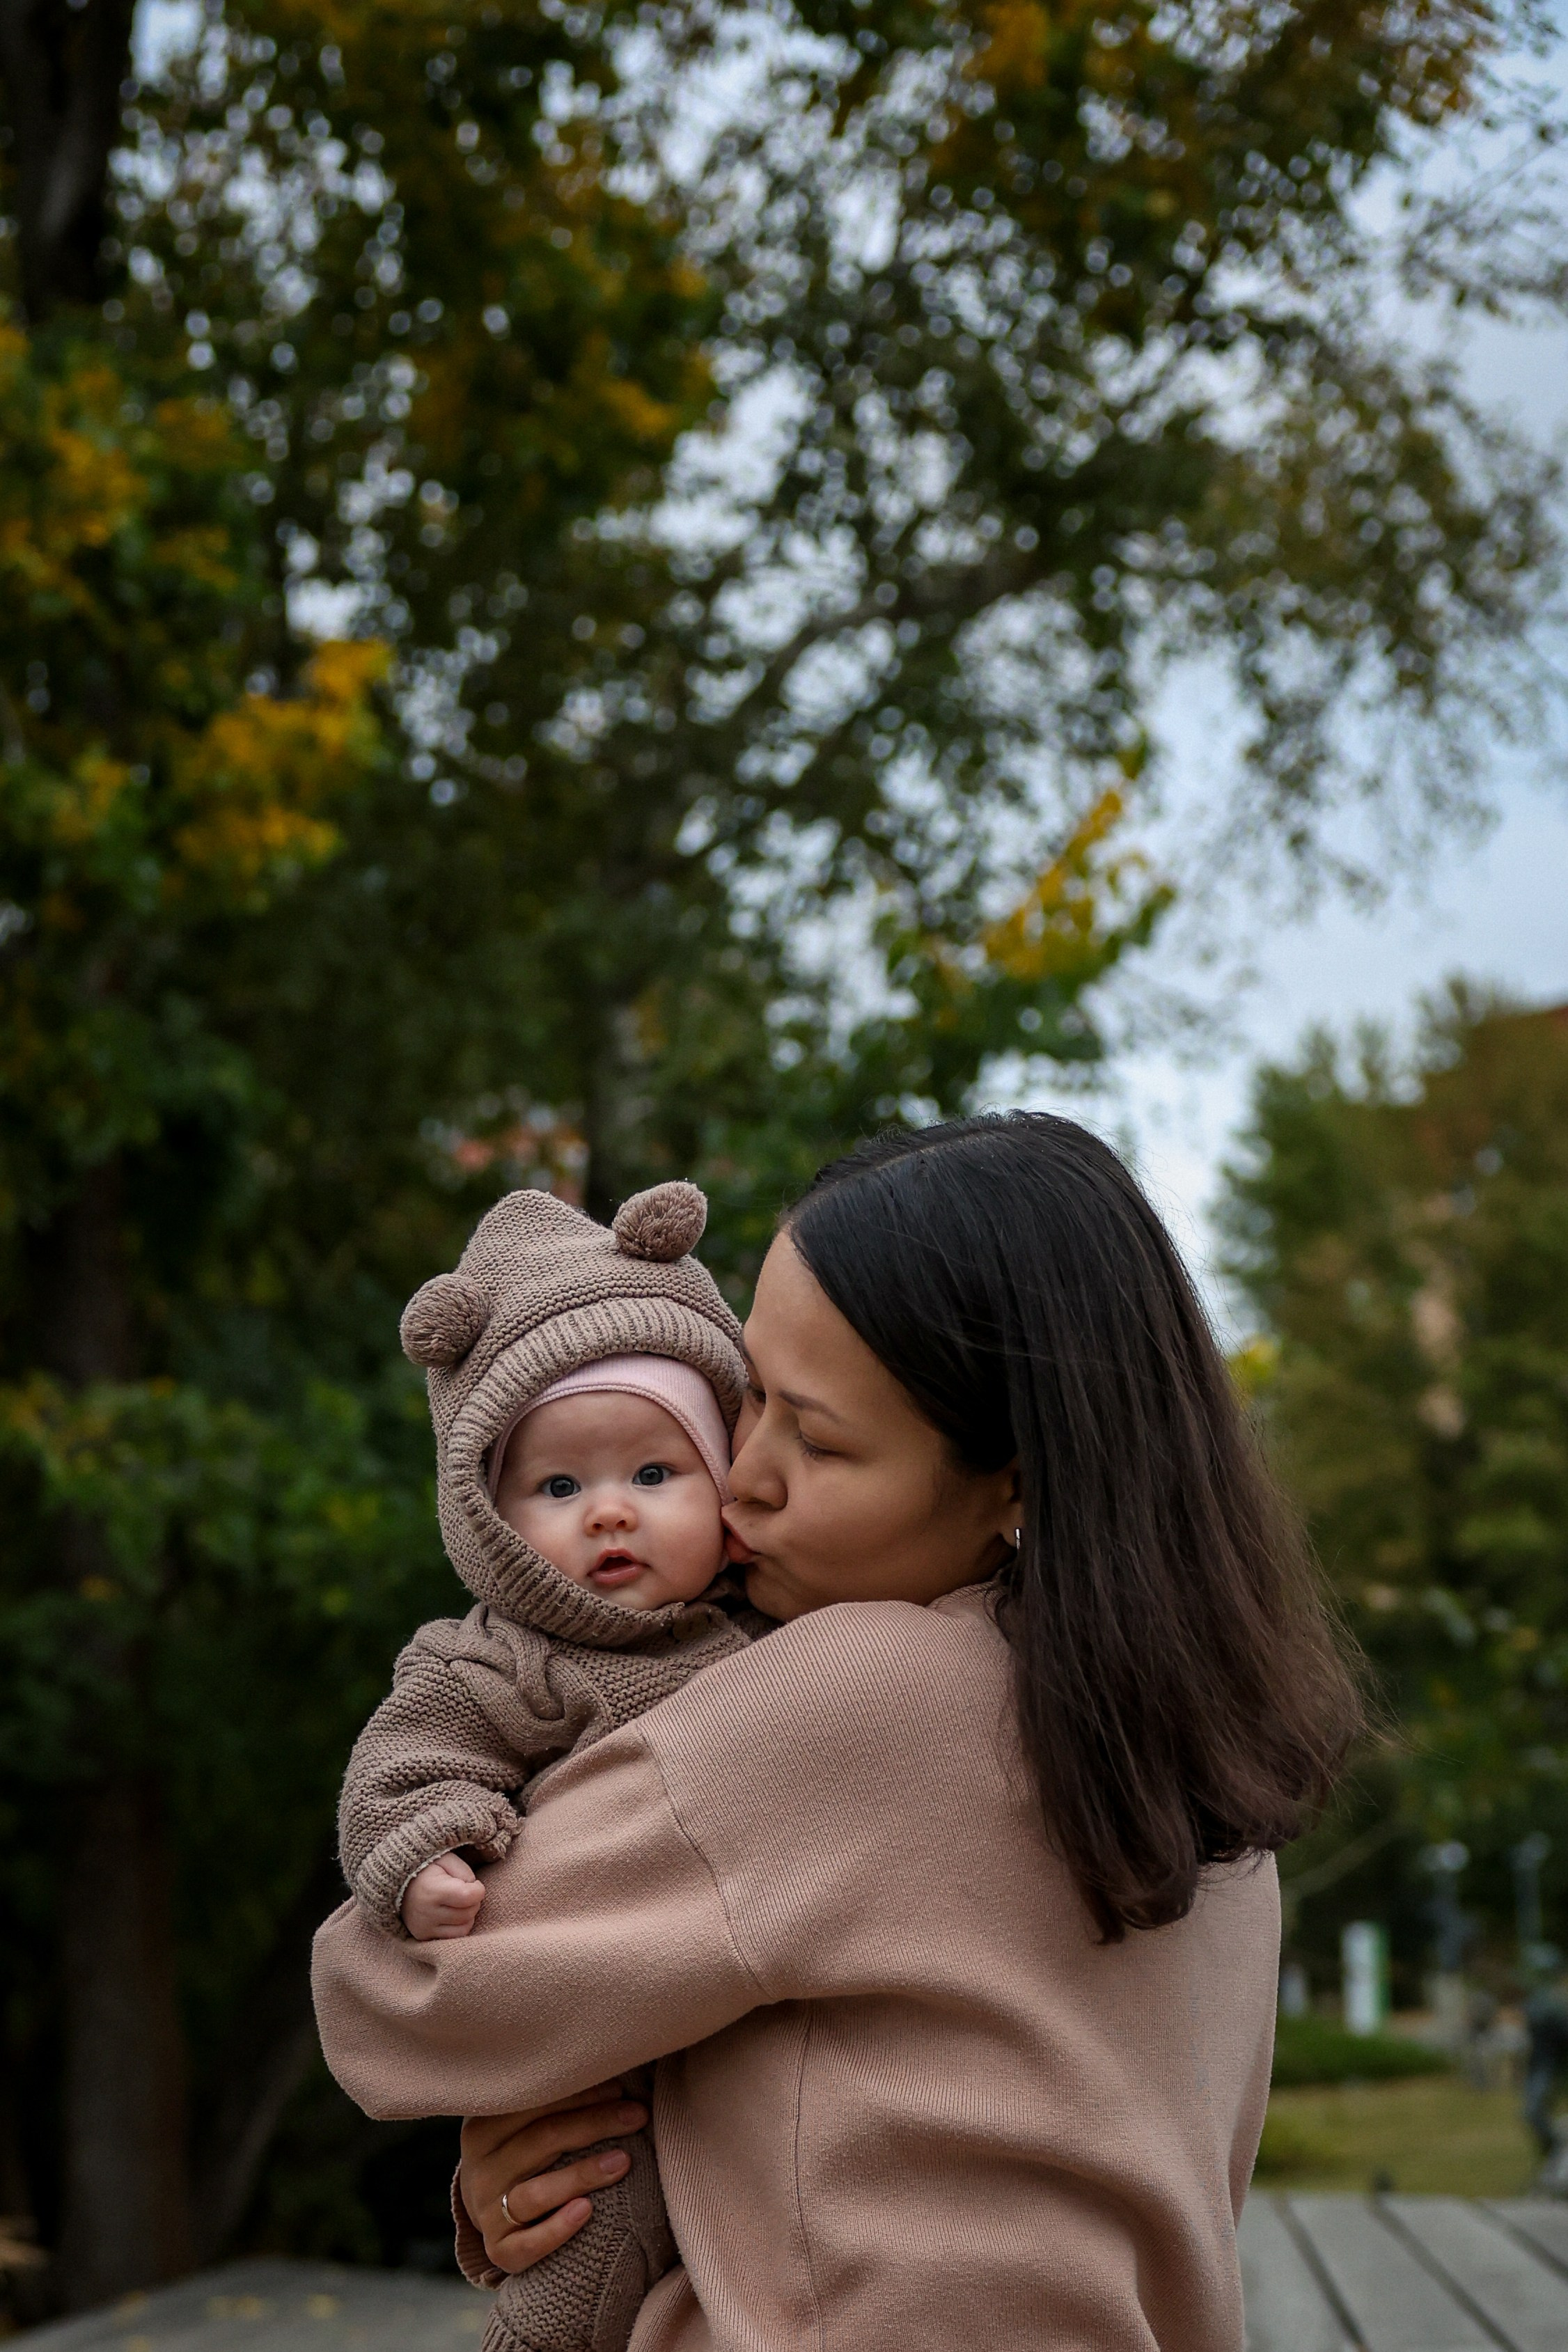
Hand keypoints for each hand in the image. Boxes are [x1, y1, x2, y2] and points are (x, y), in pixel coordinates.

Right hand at [401, 1853, 484, 1939]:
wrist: (398, 1883)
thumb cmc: (427, 1868)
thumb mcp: (446, 1860)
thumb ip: (464, 1872)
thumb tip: (474, 1890)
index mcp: (433, 1890)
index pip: (469, 1896)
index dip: (479, 1889)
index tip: (475, 1884)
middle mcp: (427, 1912)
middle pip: (468, 1912)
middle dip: (474, 1901)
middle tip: (467, 1892)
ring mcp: (424, 1927)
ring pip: (464, 1927)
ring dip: (468, 1914)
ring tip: (460, 1902)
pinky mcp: (423, 1936)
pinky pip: (454, 1937)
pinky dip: (460, 1926)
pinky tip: (455, 1914)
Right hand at [459, 2084, 649, 2272]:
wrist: (490, 2210)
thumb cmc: (523, 2155)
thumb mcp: (523, 2124)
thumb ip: (552, 2103)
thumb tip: (612, 2074)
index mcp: (483, 2128)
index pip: (533, 2104)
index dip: (580, 2094)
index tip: (620, 2088)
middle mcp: (480, 2170)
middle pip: (542, 2140)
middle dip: (595, 2124)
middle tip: (637, 2116)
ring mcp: (487, 2212)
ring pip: (536, 2193)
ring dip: (582, 2174)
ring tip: (623, 2161)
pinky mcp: (500, 2250)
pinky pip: (528, 2245)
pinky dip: (558, 2229)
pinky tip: (587, 2210)